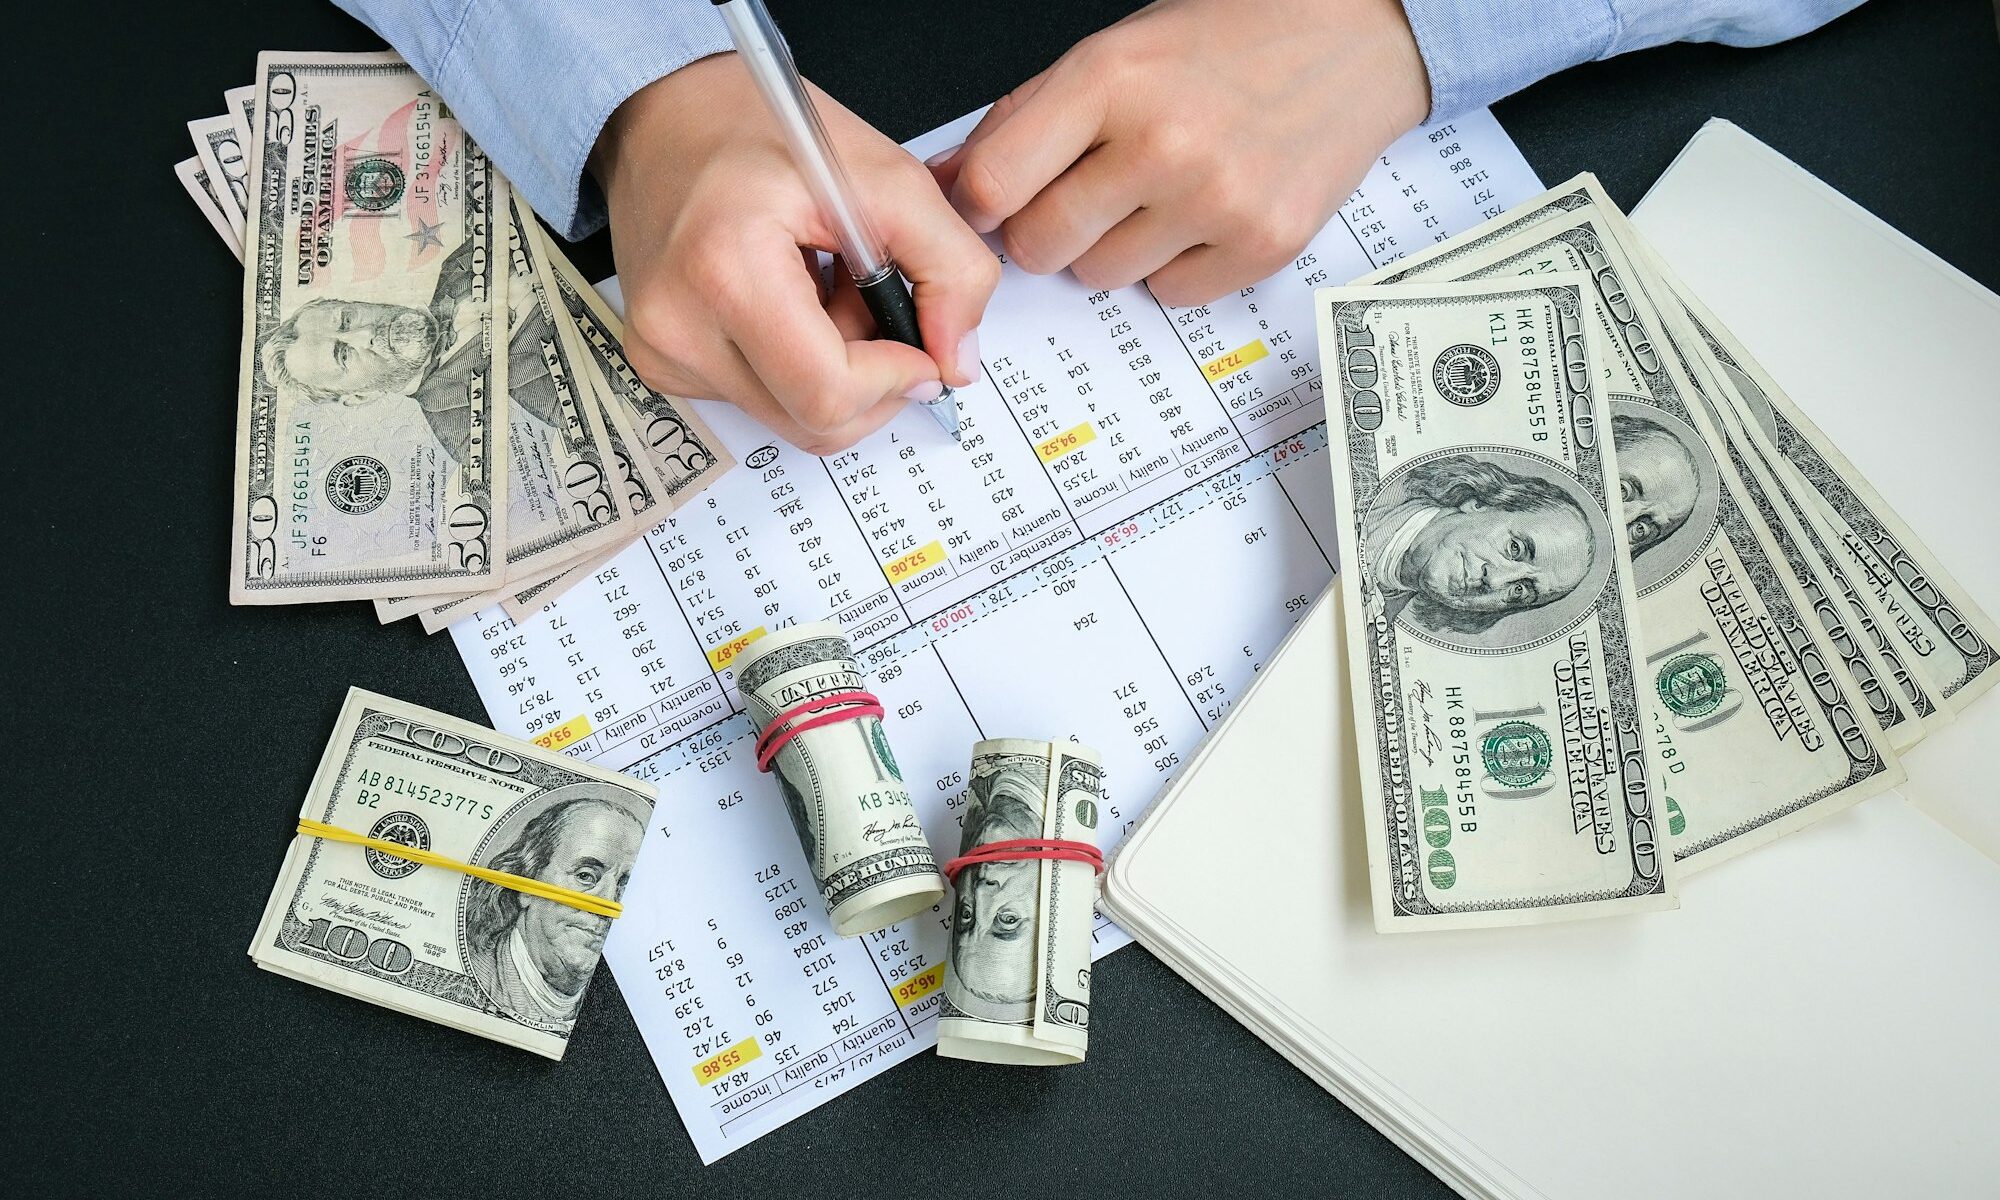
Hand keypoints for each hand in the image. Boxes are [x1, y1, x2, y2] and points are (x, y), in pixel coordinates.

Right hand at [592, 55, 999, 454]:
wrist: (664, 117)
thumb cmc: (760, 130)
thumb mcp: (884, 177)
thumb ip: (948, 268)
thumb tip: (957, 361)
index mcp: (725, 269)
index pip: (827, 391)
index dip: (894, 380)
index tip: (921, 348)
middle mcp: (678, 325)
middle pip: (814, 421)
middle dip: (869, 378)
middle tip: (871, 301)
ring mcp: (662, 352)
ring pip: (791, 418)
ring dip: (835, 371)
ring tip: (828, 290)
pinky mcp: (660, 365)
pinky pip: (759, 400)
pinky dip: (796, 366)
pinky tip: (792, 302)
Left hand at [938, 0, 1427, 305]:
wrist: (1352, 36)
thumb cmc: (1227, 37)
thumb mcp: (1114, 50)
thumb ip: (1028, 118)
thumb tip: (953, 182)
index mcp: (1110, 81)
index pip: (994, 186)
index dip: (981, 204)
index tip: (994, 205)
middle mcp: (1162, 143)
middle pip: (1040, 246)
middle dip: (1046, 229)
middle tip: (1083, 195)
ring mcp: (1215, 200)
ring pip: (1101, 277)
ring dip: (1113, 247)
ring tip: (1157, 191)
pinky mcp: (1261, 244)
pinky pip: (1169, 295)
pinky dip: (1174, 265)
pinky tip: (1200, 212)